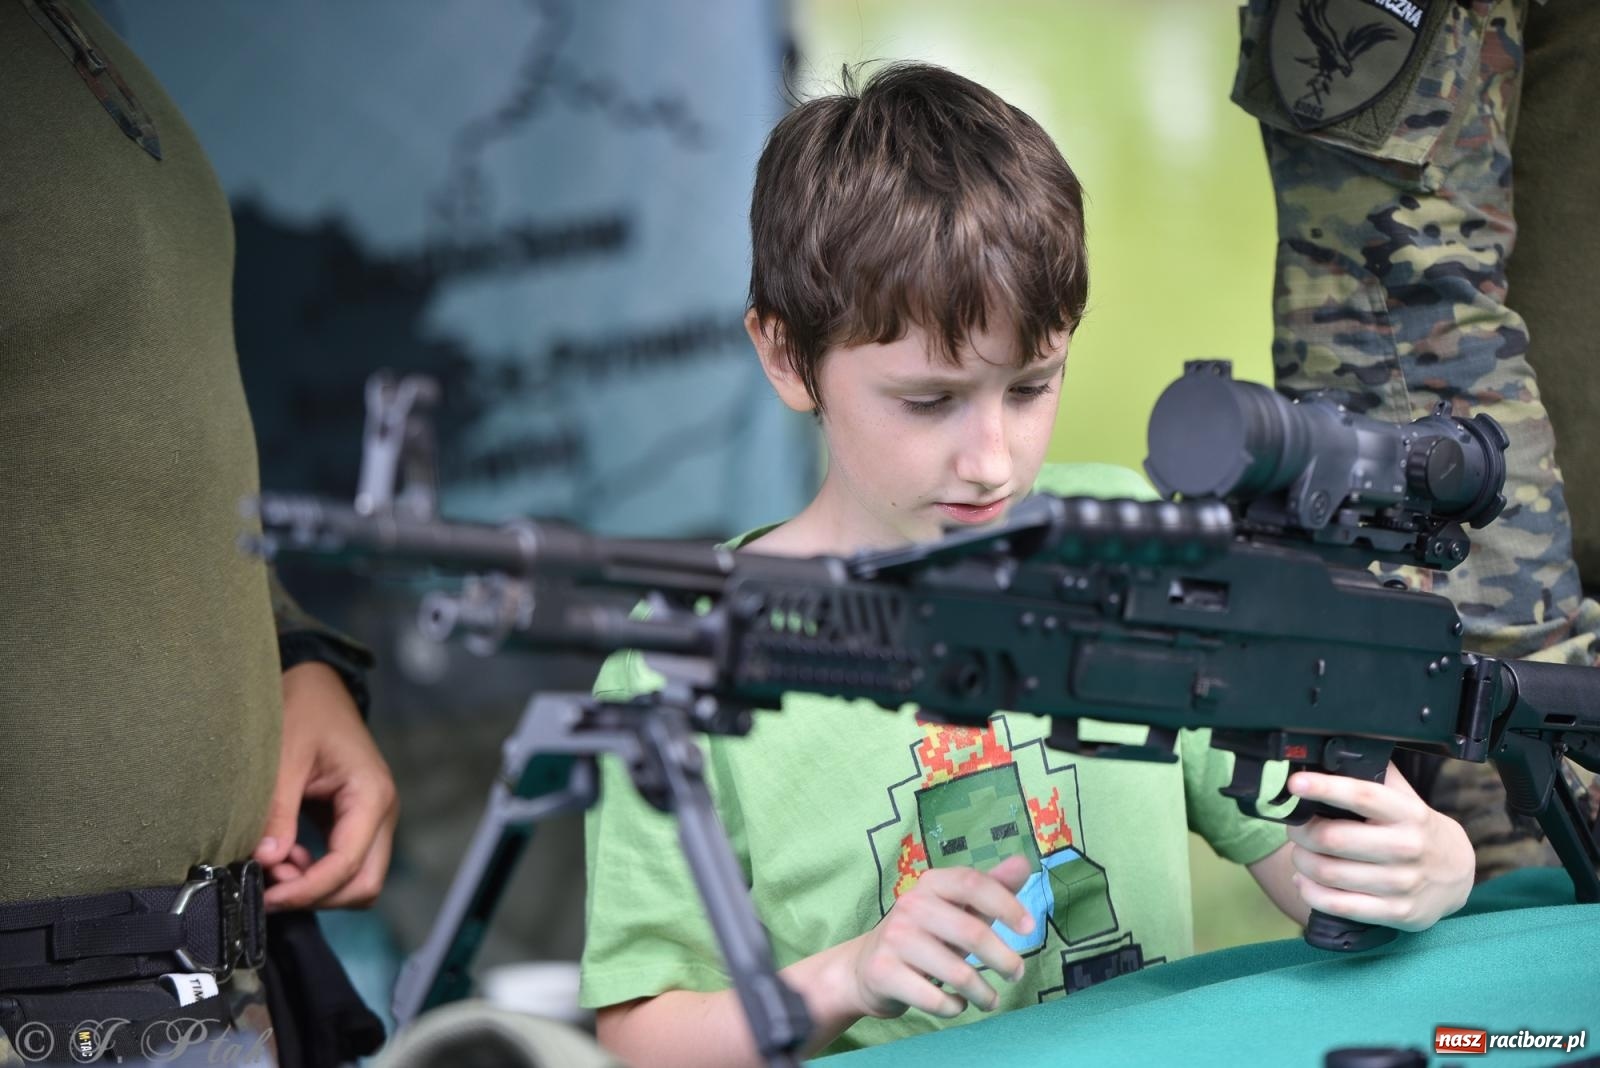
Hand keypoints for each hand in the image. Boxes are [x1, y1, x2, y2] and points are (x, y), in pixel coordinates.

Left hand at [253, 661, 398, 909]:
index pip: (348, 865)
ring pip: (356, 879)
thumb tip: (266, 860)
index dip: (307, 890)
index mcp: (371, 795)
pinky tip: (285, 855)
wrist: (318, 684)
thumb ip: (277, 811)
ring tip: (274, 868)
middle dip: (317, 896)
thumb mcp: (285, 756)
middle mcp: (381, 812)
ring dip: (316, 886)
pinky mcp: (355, 820)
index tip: (265, 895)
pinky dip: (315, 872)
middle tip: (270, 889)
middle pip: (364, 884)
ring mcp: (372, 818)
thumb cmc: (306, 710)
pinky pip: (345, 863)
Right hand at [841, 854, 1032, 1019]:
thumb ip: (991, 887)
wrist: (866, 966)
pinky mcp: (883, 973)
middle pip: (971, 932)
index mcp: (931, 883)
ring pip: (957, 973)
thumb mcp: (956, 908)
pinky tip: (957, 1004)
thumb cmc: (924, 934)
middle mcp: (910, 905)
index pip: (973, 883)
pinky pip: (934, 999)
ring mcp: (894, 939)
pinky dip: (954, 1008)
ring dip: (983, 992)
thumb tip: (1024, 863)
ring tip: (990, 1000)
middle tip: (1017, 974)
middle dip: (1004, 959)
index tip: (1029, 928)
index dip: (1006, 904)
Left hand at [1285, 761, 1473, 931]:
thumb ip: (1374, 774)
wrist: (1457, 874)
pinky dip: (1310, 891)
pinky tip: (1305, 881)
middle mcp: (1407, 847)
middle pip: (1332, 839)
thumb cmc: (1418, 829)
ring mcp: (1402, 883)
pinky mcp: (1397, 912)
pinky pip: (1338, 904)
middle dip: (1300, 831)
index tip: (1296, 783)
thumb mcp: (1406, 797)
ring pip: (1329, 872)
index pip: (1362, 796)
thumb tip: (1333, 751)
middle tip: (1295, 826)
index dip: (1325, 788)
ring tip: (1300, 853)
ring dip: (1301, 861)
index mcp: (1408, 813)